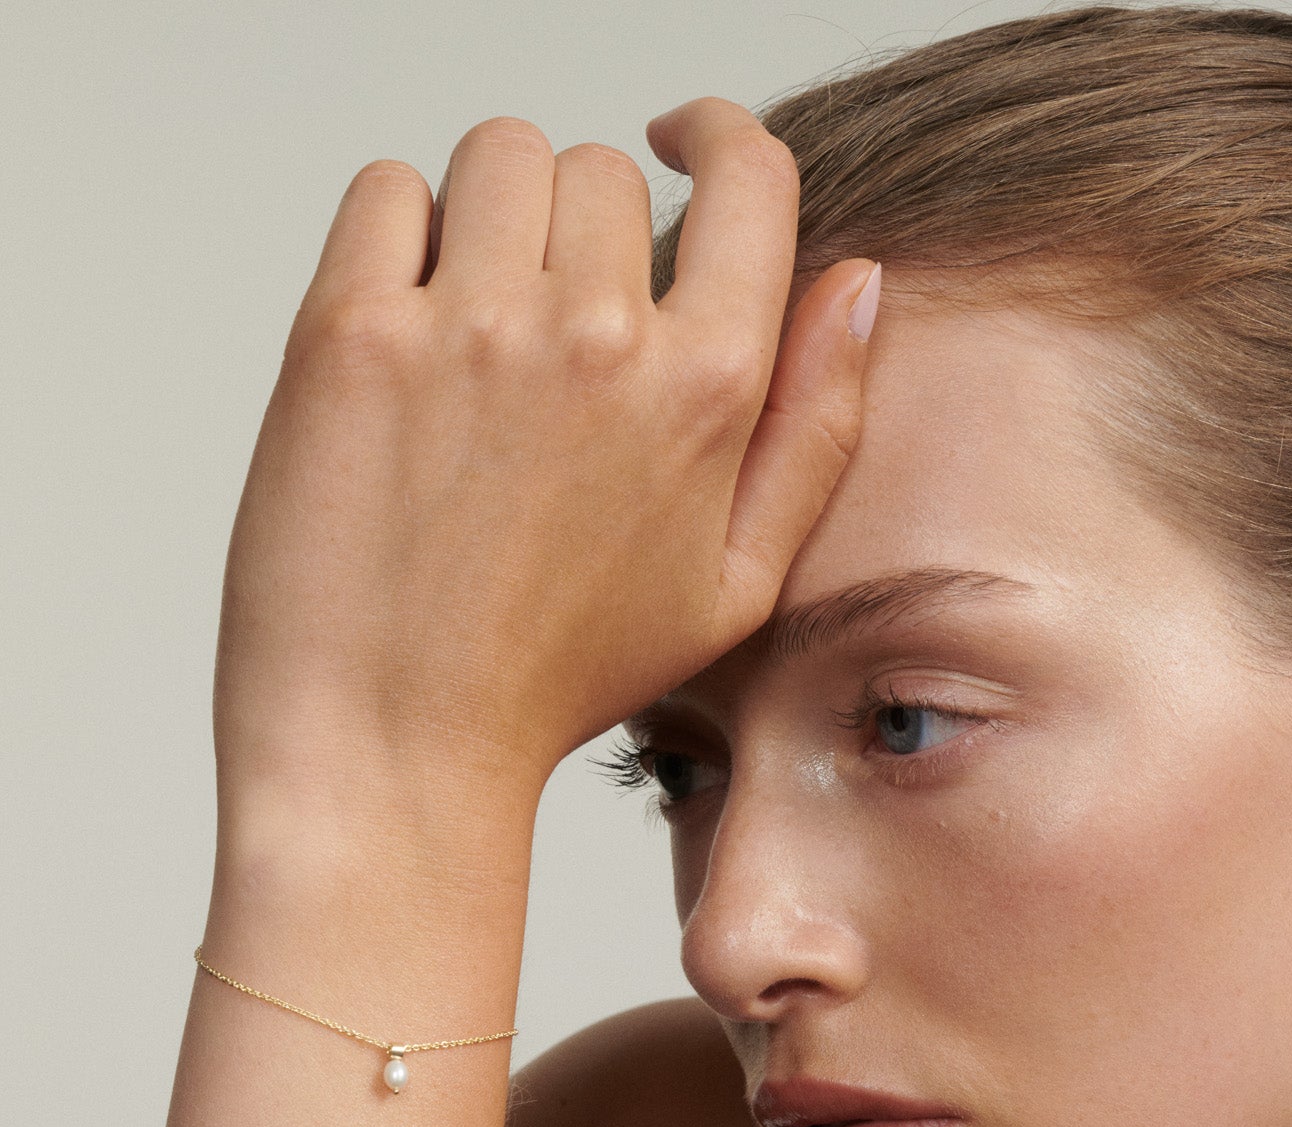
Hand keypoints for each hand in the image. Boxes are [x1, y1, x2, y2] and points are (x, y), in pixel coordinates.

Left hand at [212, 102, 876, 842]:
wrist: (396, 743)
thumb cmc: (561, 677)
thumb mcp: (733, 585)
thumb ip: (813, 429)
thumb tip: (859, 280)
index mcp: (707, 393)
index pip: (750, 176)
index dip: (719, 138)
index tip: (680, 140)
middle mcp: (597, 338)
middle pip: (603, 170)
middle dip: (579, 229)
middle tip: (543, 335)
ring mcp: (469, 328)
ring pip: (498, 158)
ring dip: (489, 219)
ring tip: (471, 333)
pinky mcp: (353, 332)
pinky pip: (388, 191)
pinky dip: (396, 239)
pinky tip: (403, 338)